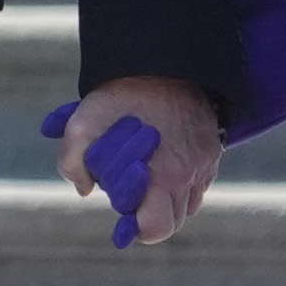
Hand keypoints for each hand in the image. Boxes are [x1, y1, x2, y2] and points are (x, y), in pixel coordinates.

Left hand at [61, 76, 224, 246]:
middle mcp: (190, 174)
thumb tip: (84, 189)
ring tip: (147, 171)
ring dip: (166, 197)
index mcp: (163, 175)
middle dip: (150, 213)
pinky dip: (182, 179)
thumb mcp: (82, 123)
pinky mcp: (212, 147)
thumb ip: (73, 162)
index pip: (157, 228)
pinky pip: (200, 180)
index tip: (124, 216)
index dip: (137, 228)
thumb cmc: (122, 93)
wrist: (166, 57)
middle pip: (173, 219)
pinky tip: (163, 157)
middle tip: (131, 189)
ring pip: (188, 202)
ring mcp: (206, 161)